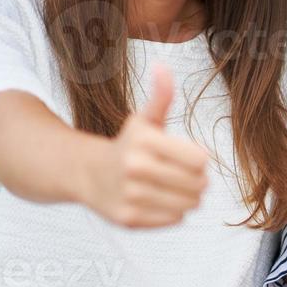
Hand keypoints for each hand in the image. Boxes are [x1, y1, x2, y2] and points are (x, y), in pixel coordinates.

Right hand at [79, 63, 208, 227]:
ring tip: (174, 188)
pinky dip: (172, 212)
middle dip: (197, 180)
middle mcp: (135, 168)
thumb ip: (161, 96)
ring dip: (188, 198)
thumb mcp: (144, 119)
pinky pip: (174, 220)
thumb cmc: (127, 145)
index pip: (200, 160)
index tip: (187, 156)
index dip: (198, 159)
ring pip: (189, 204)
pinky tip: (158, 200)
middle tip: (184, 175)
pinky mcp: (129, 218)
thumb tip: (162, 66)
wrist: (86, 173)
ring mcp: (130, 195)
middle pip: (198, 184)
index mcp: (145, 141)